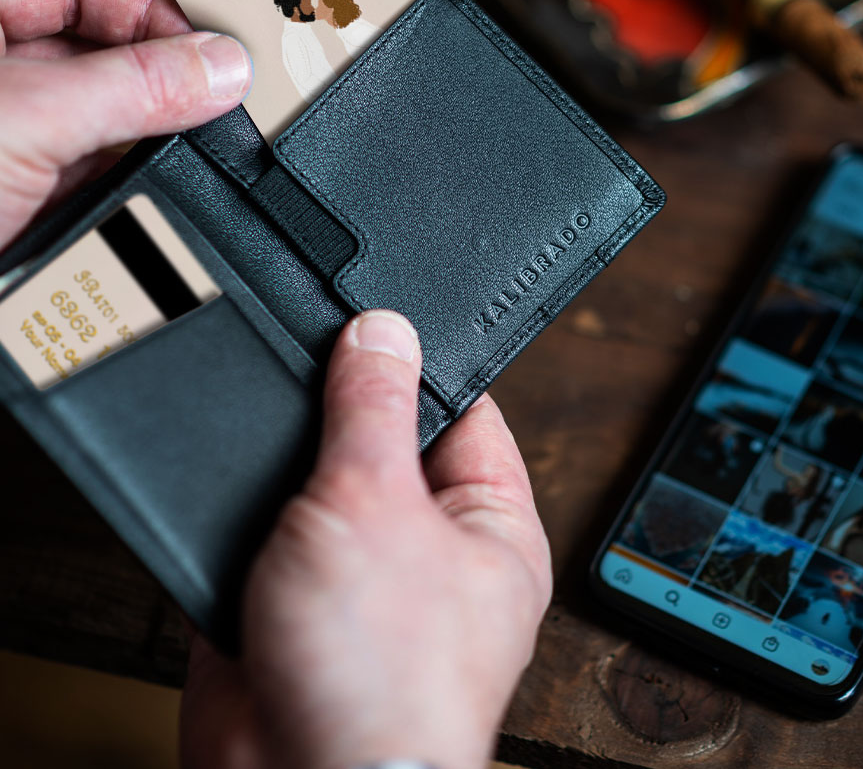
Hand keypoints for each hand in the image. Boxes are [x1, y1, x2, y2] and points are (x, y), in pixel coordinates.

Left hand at [0, 0, 251, 250]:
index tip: (206, 53)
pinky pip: (105, 173)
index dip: (148, 10)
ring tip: (194, 145)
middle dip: (162, 76)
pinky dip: (138, 181)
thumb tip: (219, 70)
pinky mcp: (35, 192)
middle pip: (105, 50)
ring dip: (154, 134)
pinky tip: (158, 186)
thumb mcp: (26, 119)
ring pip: (111, 116)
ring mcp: (19, 134)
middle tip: (216, 98)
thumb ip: (132, 88)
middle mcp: (0, 72)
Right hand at [180, 310, 551, 768]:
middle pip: (387, 438)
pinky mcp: (294, 592)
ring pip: (323, 479)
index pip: (465, 411)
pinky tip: (235, 481)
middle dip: (342, 407)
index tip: (377, 322)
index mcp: (487, 522)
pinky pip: (274, 522)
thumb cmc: (381, 679)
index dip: (421, 362)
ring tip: (271, 433)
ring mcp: (360, 569)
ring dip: (290, 457)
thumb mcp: (378, 504)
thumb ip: (374, 410)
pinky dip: (251, 501)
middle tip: (308, 365)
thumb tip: (384, 333)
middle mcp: (429, 544)